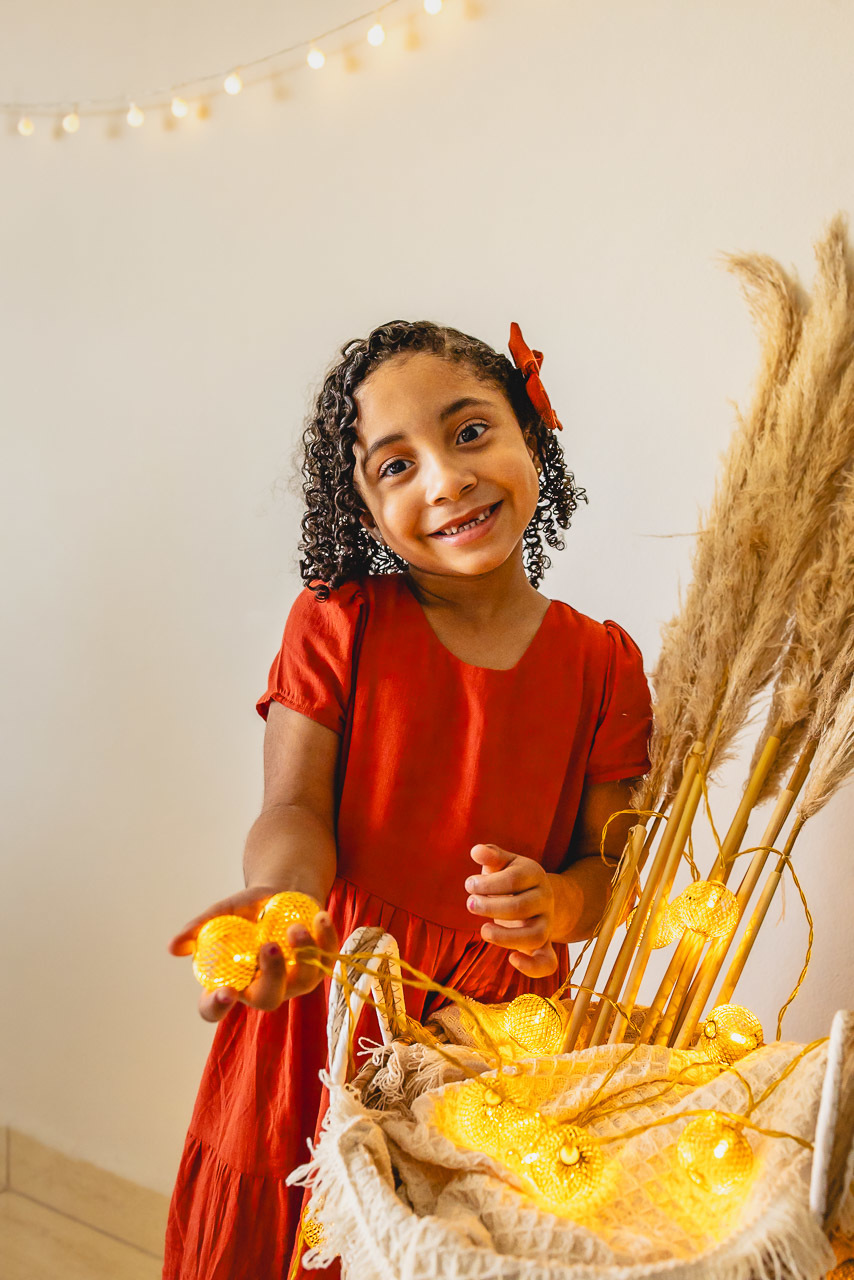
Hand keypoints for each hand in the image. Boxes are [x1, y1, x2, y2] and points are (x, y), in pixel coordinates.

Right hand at [169, 886, 338, 1022]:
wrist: (282, 892)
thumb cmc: (246, 910)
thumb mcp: (222, 914)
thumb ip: (199, 929)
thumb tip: (173, 947)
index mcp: (232, 982)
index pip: (215, 1008)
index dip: (218, 1007)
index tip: (225, 992)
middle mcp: (264, 987)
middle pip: (268, 999)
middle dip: (271, 976)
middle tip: (267, 947)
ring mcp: (296, 979)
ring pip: (303, 980)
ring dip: (300, 953)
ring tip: (294, 926)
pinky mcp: (320, 963)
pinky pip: (326, 957)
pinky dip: (325, 938)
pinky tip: (320, 917)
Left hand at [465, 844, 557, 977]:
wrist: (536, 896)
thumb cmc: (510, 878)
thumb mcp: (503, 863)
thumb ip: (491, 855)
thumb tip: (476, 851)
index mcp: (534, 874)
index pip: (515, 879)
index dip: (489, 883)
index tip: (469, 885)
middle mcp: (545, 899)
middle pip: (522, 907)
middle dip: (492, 906)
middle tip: (470, 904)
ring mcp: (546, 923)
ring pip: (535, 936)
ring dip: (506, 937)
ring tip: (483, 931)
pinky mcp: (544, 945)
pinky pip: (547, 962)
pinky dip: (532, 967)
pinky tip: (511, 960)